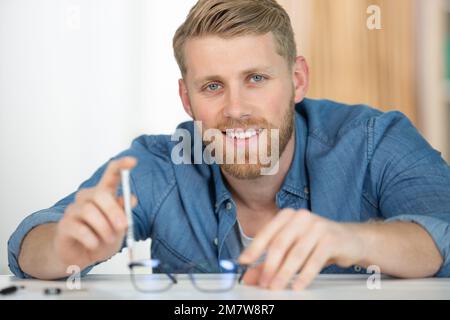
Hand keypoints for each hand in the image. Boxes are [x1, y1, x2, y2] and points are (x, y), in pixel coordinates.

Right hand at [54, 157, 137, 269]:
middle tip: (122, 226)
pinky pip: (80, 229)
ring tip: (108, 239)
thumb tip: (131, 199)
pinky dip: (92, 239)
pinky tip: (94, 245)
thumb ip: (124, 212)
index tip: (133, 161)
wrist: (82, 257)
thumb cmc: (102, 238)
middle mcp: (87, 198)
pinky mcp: (65, 225)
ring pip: (90, 212)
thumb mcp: (119, 226)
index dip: (121, 166)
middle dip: (114, 211)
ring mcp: (74, 210)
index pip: (111, 174)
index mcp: (104, 194)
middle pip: (100, 194)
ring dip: (104, 229)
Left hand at [238, 209, 366, 290]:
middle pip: (279, 244)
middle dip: (269, 266)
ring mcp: (317, 226)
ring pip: (295, 253)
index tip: (243, 261)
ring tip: (276, 287)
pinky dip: (304, 275)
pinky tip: (297, 286)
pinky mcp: (331, 239)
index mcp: (288, 216)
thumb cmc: (317, 243)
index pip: (267, 232)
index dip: (253, 248)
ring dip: (284, 274)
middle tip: (263, 283)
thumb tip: (249, 276)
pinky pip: (314, 260)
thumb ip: (270, 261)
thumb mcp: (292, 249)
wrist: (350, 239)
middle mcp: (301, 217)